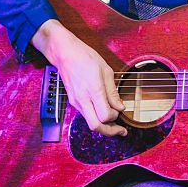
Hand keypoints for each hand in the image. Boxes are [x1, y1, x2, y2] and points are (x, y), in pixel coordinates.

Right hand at [32, 19, 126, 136]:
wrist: (66, 54)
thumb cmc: (86, 58)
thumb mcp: (106, 71)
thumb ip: (113, 92)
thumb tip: (120, 107)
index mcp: (93, 91)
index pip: (106, 115)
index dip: (116, 117)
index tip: (122, 111)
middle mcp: (83, 99)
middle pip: (95, 126)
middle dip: (110, 132)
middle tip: (120, 131)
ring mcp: (76, 102)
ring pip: (90, 123)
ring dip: (103, 126)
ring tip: (114, 123)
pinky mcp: (74, 102)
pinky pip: (86, 115)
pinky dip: (96, 118)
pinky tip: (103, 112)